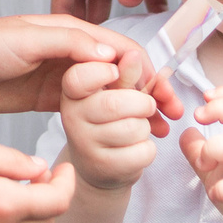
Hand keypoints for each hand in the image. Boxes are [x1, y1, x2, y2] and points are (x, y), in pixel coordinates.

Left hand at [0, 14, 184, 130]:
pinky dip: (110, 121)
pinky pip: (89, 110)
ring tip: (156, 133)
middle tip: (169, 118)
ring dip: (135, 110)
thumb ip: (69, 44)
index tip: (161, 97)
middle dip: (150, 93)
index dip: (147, 72)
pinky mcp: (50, 100)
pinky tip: (125, 138)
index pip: (122, 50)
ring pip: (111, 93)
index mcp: (70, 32)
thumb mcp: (25, 40)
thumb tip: (112, 55)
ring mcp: (62, 78)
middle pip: (123, 72)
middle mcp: (72, 53)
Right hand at [55, 59, 158, 190]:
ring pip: (134, 128)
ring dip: (146, 128)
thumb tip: (134, 55)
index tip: (115, 72)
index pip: (78, 77)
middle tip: (147, 106)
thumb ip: (126, 74)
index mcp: (73, 93)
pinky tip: (136, 149)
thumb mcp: (114, 93)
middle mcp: (73, 118)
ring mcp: (86, 144)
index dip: (103, 72)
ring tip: (137, 129)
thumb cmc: (108, 122)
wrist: (97, 165)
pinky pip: (143, 152)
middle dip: (143, 104)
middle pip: (116, 104)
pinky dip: (149, 149)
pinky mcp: (104, 167)